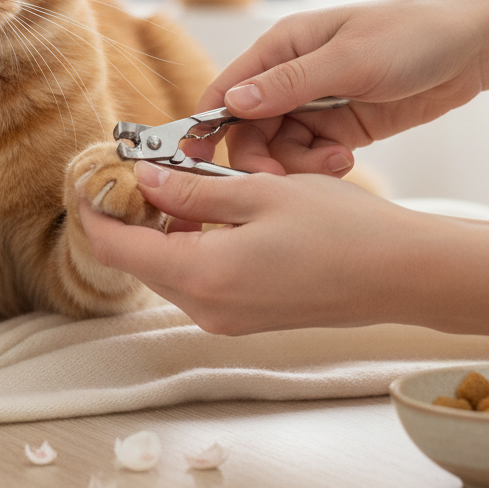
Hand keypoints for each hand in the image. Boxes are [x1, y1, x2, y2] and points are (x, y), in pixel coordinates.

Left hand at [80, 162, 426, 334]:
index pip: (117, 247)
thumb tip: (142, 180)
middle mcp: (206, 308)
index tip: (87, 177)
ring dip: (158, 228)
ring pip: (165, 269)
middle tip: (131, 168)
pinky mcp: (244, 317)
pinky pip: (194, 280)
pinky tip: (206, 211)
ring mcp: (225, 319)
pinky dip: (186, 245)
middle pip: (137, 261)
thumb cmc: (340, 228)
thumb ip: (192, 190)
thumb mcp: (259, 192)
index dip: (93, 211)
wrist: (401, 275)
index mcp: (203, 275)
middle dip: (125, 216)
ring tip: (172, 181)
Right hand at [198, 0, 484, 175]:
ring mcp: (315, 104)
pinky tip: (345, 162)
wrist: (473, 48)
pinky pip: (310, 155)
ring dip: (298, 165)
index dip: (207, 125)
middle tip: (280, 181)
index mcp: (281, 48)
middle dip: (260, 157)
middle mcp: (290, 76)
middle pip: (250, 129)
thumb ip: (290, 83)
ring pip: (280, 148)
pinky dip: (321, 166)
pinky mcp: (339, 127)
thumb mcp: (350, 59)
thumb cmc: (411, 36)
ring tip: (335, 163)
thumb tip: (234, 103)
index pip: (226, 90)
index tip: (199, 161)